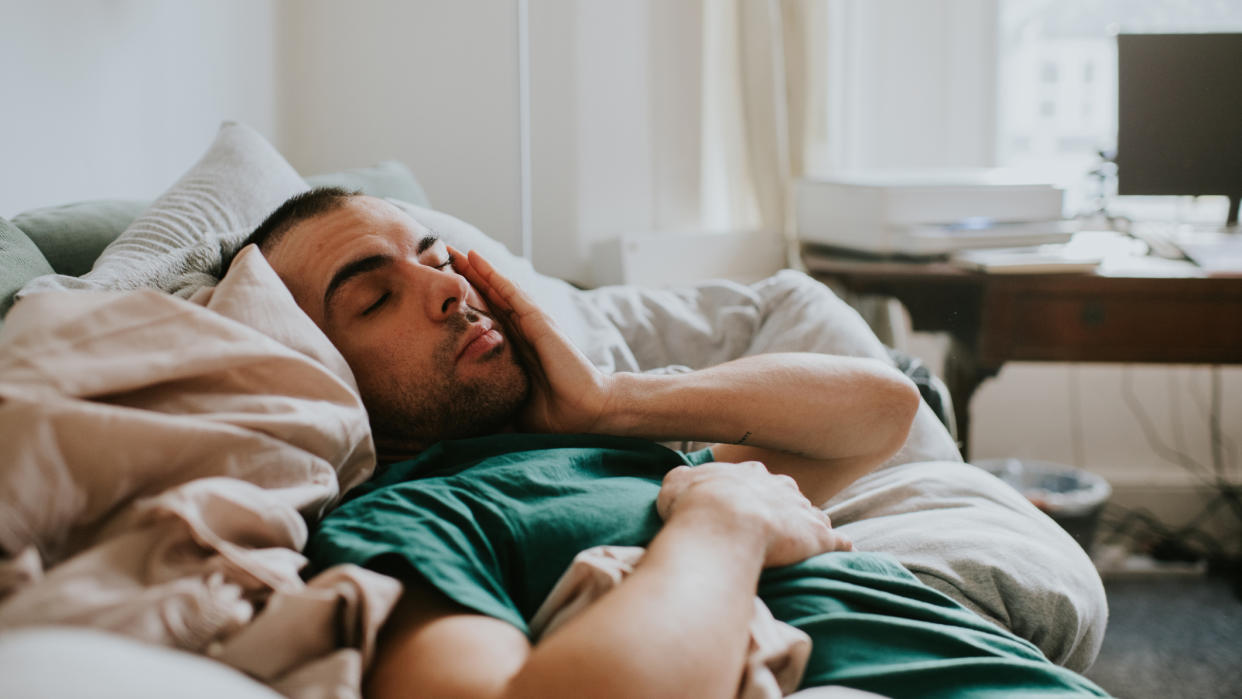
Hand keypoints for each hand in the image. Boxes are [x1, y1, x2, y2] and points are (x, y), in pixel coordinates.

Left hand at [449, 246, 613, 433]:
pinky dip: (495, 276)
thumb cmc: (556, 414)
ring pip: (500, 290)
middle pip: (491, 297)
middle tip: (443, 257)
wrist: (587, 413)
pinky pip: (513, 295)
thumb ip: (493, 407)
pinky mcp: (540, 323)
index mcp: (518, 349)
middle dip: (469, 277)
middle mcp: (524, 332)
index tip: (446, 289)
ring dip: (478, 269)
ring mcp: (533, 324)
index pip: (489, 318)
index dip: (469, 301)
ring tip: (456, 251)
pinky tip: (478, 261)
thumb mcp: (514, 408)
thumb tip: (464, 424)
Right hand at [656, 460, 851, 568]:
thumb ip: (684, 481)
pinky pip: (839, 541)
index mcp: (750, 473)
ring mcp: (803, 510)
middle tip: (773, 530)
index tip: (746, 510)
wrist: (722, 522)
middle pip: (790, 497)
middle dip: (785, 510)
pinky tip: (841, 554)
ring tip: (804, 547)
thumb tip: (683, 482)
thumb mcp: (676, 483)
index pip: (759, 481)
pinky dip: (840, 547)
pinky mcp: (819, 536)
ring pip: (814, 516)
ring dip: (810, 528)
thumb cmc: (695, 503)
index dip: (753, 496)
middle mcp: (781, 487)